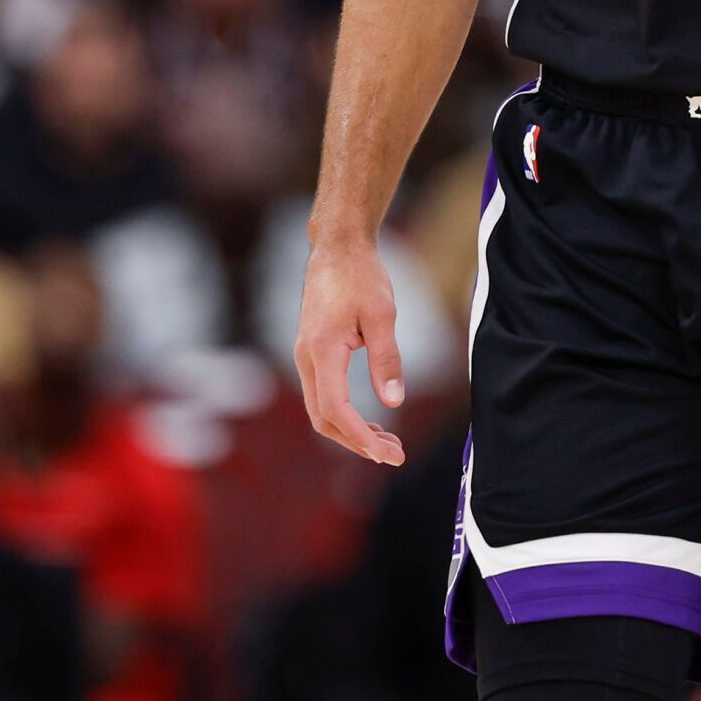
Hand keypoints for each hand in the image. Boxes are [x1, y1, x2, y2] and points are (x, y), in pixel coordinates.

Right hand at [293, 232, 407, 465]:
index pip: (336, 410)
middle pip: (323, 419)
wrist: (337, 247)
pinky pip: (322, 394)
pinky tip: (371, 419)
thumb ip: (387, 359)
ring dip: (351, 431)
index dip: (361, 437)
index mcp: (322, 350)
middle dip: (357, 442)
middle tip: (395, 454)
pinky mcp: (312, 352)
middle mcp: (306, 357)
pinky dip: (344, 414)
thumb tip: (393, 401)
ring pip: (321, 410)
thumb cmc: (361, 275)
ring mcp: (305, 355)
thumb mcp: (383, 314)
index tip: (389, 453)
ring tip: (388, 441)